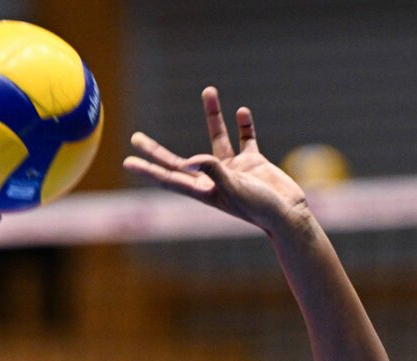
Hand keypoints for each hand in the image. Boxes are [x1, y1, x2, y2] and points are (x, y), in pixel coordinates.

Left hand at [123, 86, 307, 233]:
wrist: (289, 212)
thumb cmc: (259, 207)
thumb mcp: (233, 188)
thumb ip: (211, 170)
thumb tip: (187, 160)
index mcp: (203, 190)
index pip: (168, 177)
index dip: (148, 168)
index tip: (127, 161)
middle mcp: (213, 179)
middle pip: (178, 161)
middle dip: (157, 150)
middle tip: (136, 137)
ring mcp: (233, 169)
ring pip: (218, 138)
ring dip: (214, 115)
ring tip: (209, 90)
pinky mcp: (253, 162)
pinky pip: (246, 138)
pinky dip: (244, 125)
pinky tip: (241, 111)